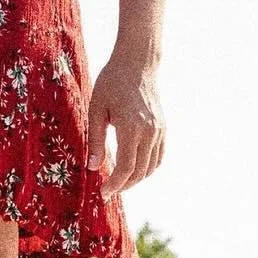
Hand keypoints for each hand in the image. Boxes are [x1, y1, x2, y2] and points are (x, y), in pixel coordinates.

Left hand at [85, 54, 165, 195]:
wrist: (136, 64)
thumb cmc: (111, 83)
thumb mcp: (96, 109)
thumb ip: (95, 140)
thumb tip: (94, 168)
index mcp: (131, 128)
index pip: (125, 168)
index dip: (114, 184)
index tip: (103, 193)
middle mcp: (149, 132)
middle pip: (139, 172)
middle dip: (123, 186)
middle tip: (108, 191)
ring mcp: (159, 130)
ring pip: (151, 167)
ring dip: (136, 179)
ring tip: (119, 182)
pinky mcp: (163, 127)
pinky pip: (158, 156)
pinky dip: (148, 168)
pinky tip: (134, 169)